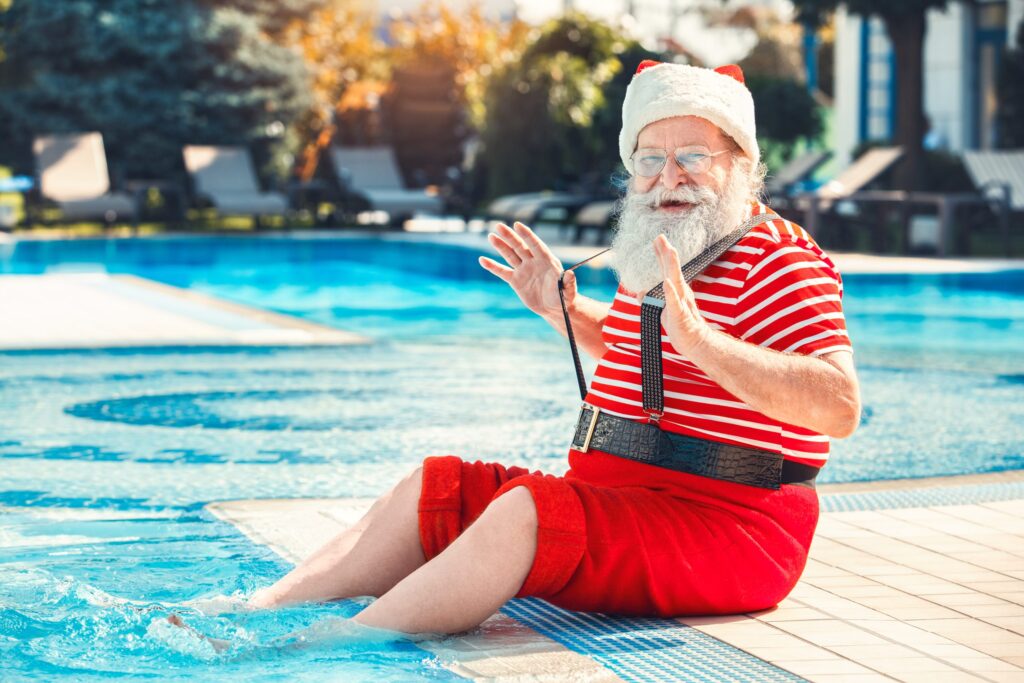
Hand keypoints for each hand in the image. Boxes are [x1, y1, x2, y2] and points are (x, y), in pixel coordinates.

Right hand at [478, 222, 573, 318]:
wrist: (553, 307)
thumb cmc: (563, 297)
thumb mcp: (568, 291)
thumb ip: (568, 283)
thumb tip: (570, 275)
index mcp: (546, 261)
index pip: (535, 245)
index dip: (527, 235)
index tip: (518, 225)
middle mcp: (533, 262)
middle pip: (520, 246)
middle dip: (510, 236)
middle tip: (499, 225)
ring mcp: (523, 270)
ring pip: (510, 255)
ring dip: (500, 246)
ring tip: (491, 236)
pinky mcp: (515, 281)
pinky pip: (502, 272)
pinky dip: (492, 266)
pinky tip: (482, 260)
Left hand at [653, 234, 711, 352]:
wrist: (695, 342)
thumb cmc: (679, 324)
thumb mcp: (662, 310)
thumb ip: (652, 298)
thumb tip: (640, 291)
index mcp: (675, 289)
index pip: (667, 269)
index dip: (661, 254)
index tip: (657, 238)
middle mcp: (680, 292)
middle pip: (672, 269)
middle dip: (666, 252)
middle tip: (660, 236)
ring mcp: (681, 302)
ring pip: (676, 281)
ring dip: (672, 265)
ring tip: (669, 250)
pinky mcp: (680, 315)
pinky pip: (674, 303)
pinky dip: (670, 292)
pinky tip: (666, 283)